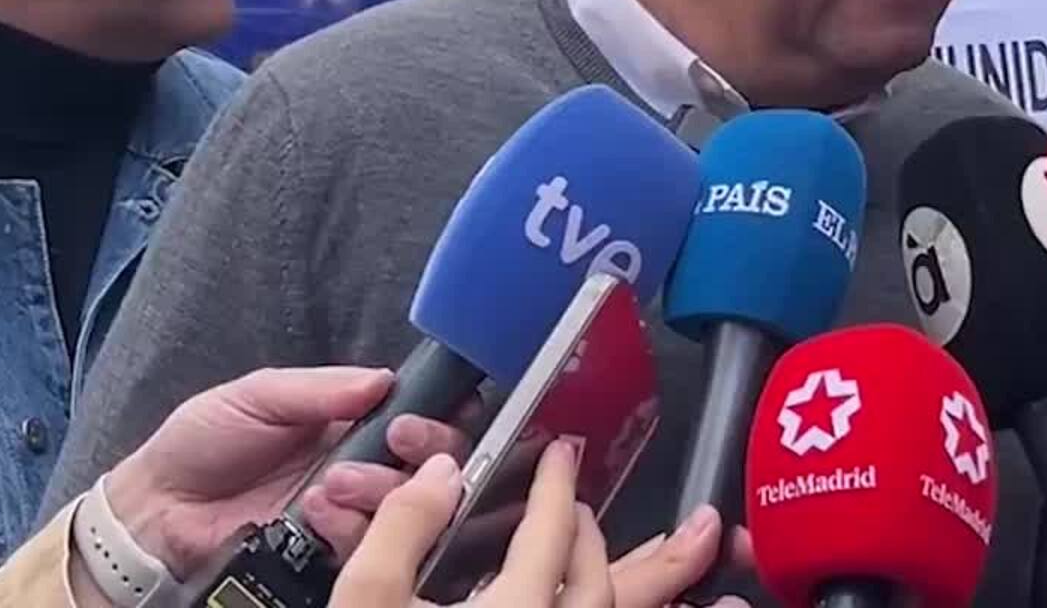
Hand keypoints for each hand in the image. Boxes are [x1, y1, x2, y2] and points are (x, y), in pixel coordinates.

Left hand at [102, 367, 472, 576]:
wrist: (156, 511)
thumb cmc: (202, 443)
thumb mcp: (256, 395)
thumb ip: (319, 388)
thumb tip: (385, 379)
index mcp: (352, 422)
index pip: (417, 415)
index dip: (434, 416)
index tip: (412, 418)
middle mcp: (362, 466)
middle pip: (428, 463)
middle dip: (424, 450)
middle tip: (395, 442)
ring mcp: (349, 513)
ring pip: (406, 505)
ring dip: (382, 489)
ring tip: (333, 483)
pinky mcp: (330, 552)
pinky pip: (367, 544)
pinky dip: (352, 527)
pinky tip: (317, 514)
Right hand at [331, 438, 751, 606]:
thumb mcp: (367, 601)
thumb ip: (402, 530)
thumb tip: (441, 473)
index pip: (551, 532)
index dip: (555, 486)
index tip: (561, 455)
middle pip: (606, 585)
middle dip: (597, 540)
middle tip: (582, 509)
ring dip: (651, 587)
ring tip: (679, 564)